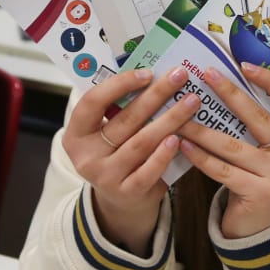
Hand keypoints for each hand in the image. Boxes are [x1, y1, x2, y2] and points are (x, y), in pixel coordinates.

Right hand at [62, 65, 200, 254]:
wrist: (122, 199)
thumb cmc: (119, 152)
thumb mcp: (109, 130)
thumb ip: (120, 106)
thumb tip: (153, 71)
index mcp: (77, 133)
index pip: (92, 102)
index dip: (119, 84)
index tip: (147, 72)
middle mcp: (86, 155)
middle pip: (125, 119)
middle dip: (156, 95)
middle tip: (180, 76)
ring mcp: (105, 176)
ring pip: (141, 142)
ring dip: (170, 119)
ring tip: (192, 102)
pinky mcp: (126, 192)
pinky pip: (149, 170)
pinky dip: (165, 154)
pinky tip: (180, 138)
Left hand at [177, 63, 269, 238]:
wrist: (269, 232)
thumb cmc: (267, 182)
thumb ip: (265, 129)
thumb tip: (232, 87)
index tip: (245, 66)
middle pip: (259, 118)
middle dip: (230, 93)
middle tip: (206, 75)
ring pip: (233, 145)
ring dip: (203, 128)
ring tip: (179, 112)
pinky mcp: (257, 194)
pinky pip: (222, 170)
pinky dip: (200, 156)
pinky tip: (183, 144)